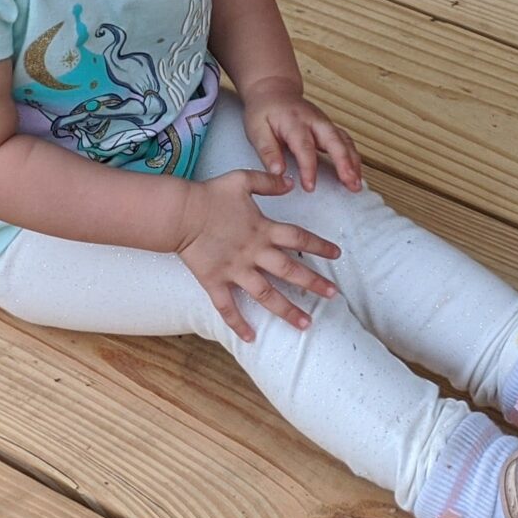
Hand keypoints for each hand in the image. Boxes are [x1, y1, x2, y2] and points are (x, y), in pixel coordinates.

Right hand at [176, 170, 341, 340]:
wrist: (180, 213)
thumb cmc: (210, 195)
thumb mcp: (242, 180)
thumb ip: (268, 181)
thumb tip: (291, 182)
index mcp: (263, 230)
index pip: (298, 238)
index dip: (319, 246)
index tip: (337, 255)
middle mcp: (254, 253)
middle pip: (290, 271)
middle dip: (314, 284)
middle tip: (333, 296)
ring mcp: (235, 270)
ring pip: (267, 295)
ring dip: (287, 311)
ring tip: (306, 324)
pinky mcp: (215, 282)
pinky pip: (228, 307)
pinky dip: (238, 324)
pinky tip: (251, 338)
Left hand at [242, 85, 363, 193]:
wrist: (274, 90)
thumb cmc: (264, 111)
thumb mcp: (257, 129)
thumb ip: (268, 152)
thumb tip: (278, 173)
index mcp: (294, 122)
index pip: (304, 147)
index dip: (309, 168)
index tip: (310, 186)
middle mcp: (314, 121)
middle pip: (335, 141)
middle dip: (345, 163)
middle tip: (351, 183)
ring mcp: (324, 123)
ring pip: (345, 141)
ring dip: (354, 162)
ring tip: (356, 184)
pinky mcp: (329, 127)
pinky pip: (345, 141)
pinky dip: (353, 157)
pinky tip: (355, 173)